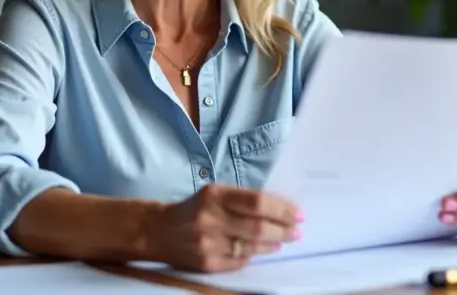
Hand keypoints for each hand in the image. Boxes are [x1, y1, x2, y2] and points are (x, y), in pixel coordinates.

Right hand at [148, 184, 302, 271]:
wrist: (157, 231)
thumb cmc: (194, 209)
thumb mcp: (214, 194)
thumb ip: (242, 200)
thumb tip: (280, 210)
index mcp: (214, 195)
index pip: (257, 203)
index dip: (282, 210)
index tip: (298, 214)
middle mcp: (210, 219)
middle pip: (258, 228)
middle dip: (284, 230)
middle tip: (297, 231)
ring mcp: (208, 244)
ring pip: (252, 247)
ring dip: (273, 244)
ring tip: (284, 240)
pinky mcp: (207, 263)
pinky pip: (240, 261)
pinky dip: (255, 255)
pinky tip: (263, 250)